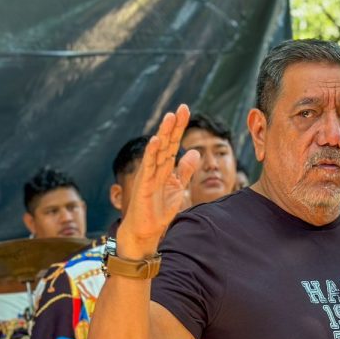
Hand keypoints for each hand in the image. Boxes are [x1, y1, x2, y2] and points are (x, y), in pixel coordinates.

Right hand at [116, 104, 199, 258]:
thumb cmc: (159, 210)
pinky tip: (156, 140)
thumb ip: (185, 170)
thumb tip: (195, 151)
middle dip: (173, 125)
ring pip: (157, 150)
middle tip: (181, 108)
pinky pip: (148, 167)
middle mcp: (156, 167)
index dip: (179, 127)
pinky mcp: (144, 185)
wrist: (146, 230)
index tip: (185, 110)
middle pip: (166, 142)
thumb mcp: (178, 187)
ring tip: (169, 117)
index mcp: (165, 167)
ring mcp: (149, 174)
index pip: (173, 143)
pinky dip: (151, 153)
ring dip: (163, 134)